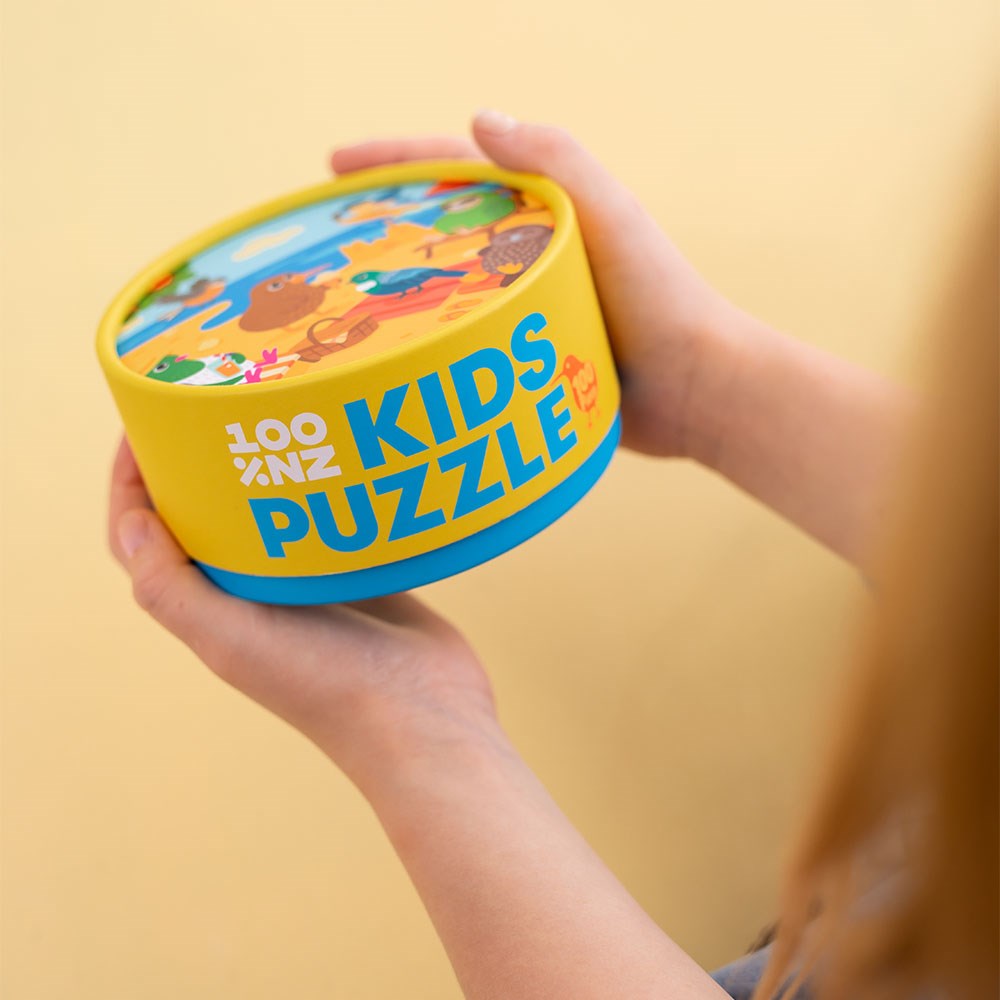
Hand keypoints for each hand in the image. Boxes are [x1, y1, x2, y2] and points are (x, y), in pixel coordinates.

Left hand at [107, 437, 498, 786]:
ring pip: (273, 509)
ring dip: (265, 464)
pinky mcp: (359, 571)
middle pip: (207, 513)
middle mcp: (254, 593)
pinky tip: (337, 446)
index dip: (134, 479)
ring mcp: (309, 581)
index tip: (146, 418)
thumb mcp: (232, 639)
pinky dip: (326, 482)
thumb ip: (172, 587)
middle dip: (198, 459)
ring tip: (271, 410)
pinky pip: (333, 515)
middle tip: (213, 400)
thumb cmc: (324, 684)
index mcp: (213, 607)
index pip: (149, 535)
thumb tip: (130, 519)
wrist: (424, 716)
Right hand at [330, 111, 738, 459]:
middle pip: (440, 229)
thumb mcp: (610, 217)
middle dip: (380, 230)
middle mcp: (530, 254)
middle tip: (320, 248)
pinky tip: (391, 363)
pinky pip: (466, 345)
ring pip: (446, 291)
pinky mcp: (527, 357)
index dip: (393, 165)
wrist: (696, 390)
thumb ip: (556, 162)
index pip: (456, 170)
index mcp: (545, 210)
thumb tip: (478, 117)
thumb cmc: (659, 298)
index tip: (331, 172)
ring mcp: (527, 307)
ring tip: (338, 311)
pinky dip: (429, 347)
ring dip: (395, 295)